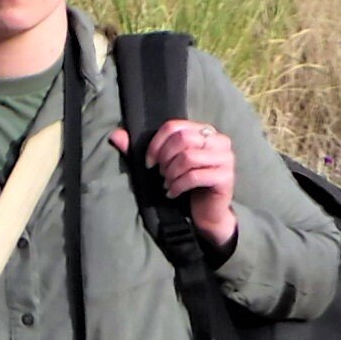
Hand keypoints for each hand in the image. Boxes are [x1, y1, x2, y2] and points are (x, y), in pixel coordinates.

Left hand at [113, 117, 236, 249]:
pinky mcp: (226, 177)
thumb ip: (139, 149)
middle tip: (160, 174)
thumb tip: (114, 135)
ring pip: (188, 157)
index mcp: (204, 131)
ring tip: (167, 184)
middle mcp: (219, 140)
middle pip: (182, 139)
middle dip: (164, 159)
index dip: (156, 144)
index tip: (148, 163)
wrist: (205, 213)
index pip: (174, 126)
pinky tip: (172, 193)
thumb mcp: (161, 165)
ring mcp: (226, 158)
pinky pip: (195, 176)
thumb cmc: (184, 185)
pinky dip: (178, 186)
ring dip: (171, 174)